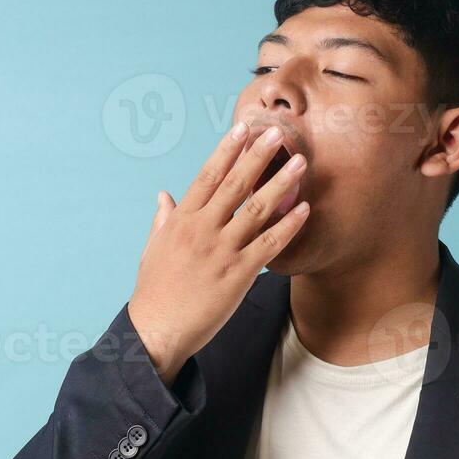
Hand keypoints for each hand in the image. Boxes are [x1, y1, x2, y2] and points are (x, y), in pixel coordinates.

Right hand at [128, 122, 309, 384]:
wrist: (157, 329)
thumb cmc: (155, 291)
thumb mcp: (154, 249)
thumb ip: (164, 219)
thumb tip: (164, 195)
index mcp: (182, 221)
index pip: (207, 177)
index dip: (226, 151)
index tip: (242, 128)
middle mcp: (202, 230)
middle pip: (235, 184)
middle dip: (258, 156)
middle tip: (278, 133)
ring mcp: (221, 251)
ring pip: (256, 209)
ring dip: (280, 183)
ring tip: (300, 163)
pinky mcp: (238, 274)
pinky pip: (269, 244)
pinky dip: (288, 225)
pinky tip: (304, 209)